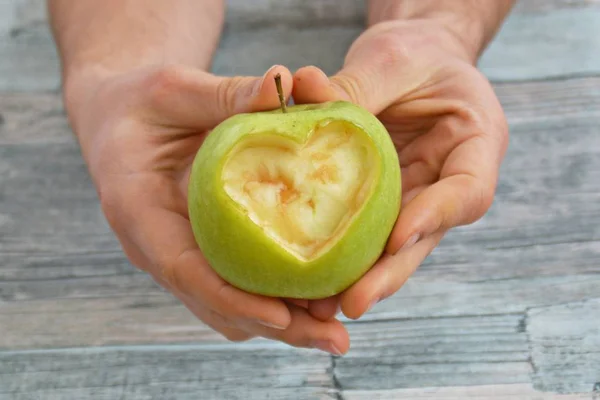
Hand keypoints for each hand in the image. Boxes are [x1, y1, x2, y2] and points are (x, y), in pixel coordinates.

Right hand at [68, 64, 349, 354]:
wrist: (122, 120)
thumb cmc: (143, 102)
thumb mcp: (175, 88)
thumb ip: (225, 94)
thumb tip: (284, 81)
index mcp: (137, 210)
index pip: (183, 269)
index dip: (232, 298)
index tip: (283, 317)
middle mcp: (156, 245)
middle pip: (215, 303)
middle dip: (275, 327)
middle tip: (335, 340)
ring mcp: (178, 253)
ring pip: (228, 306)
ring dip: (281, 322)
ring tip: (335, 327)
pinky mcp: (199, 250)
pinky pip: (235, 285)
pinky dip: (273, 297)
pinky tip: (315, 296)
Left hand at [292, 20, 508, 319]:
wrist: (412, 60)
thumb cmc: (415, 53)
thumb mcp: (393, 57)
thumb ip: (357, 84)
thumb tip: (299, 96)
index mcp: (475, 143)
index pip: (467, 191)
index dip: (435, 218)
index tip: (397, 239)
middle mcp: (447, 181)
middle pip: (425, 236)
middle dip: (390, 273)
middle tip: (353, 302)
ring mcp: (414, 196)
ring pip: (390, 246)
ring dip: (358, 277)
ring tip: (319, 305)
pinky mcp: (381, 201)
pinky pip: (360, 230)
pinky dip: (336, 253)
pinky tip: (306, 275)